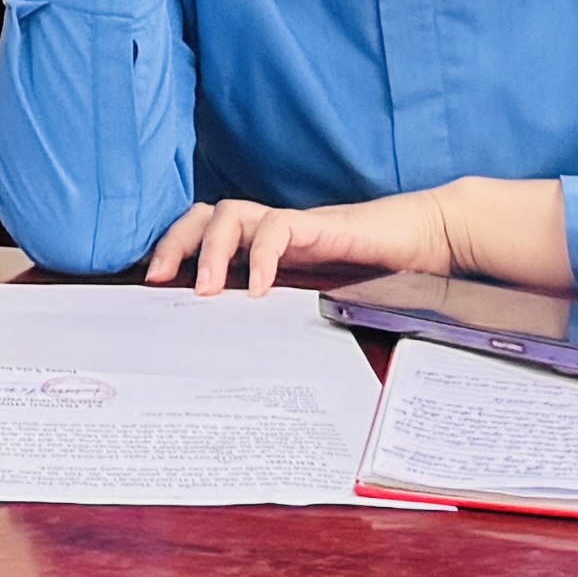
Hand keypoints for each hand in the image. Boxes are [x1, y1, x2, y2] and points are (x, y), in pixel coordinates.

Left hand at [143, 190, 453, 293]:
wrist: (426, 240)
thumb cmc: (375, 272)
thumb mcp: (318, 301)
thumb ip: (286, 317)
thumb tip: (245, 363)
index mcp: (264, 248)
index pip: (203, 232)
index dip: (174, 251)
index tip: (150, 287)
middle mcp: (271, 231)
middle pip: (203, 215)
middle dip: (175, 243)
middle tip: (159, 281)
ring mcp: (293, 224)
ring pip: (231, 213)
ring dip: (210, 249)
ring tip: (204, 291)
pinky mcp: (320, 224)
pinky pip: (278, 226)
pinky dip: (261, 254)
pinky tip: (259, 288)